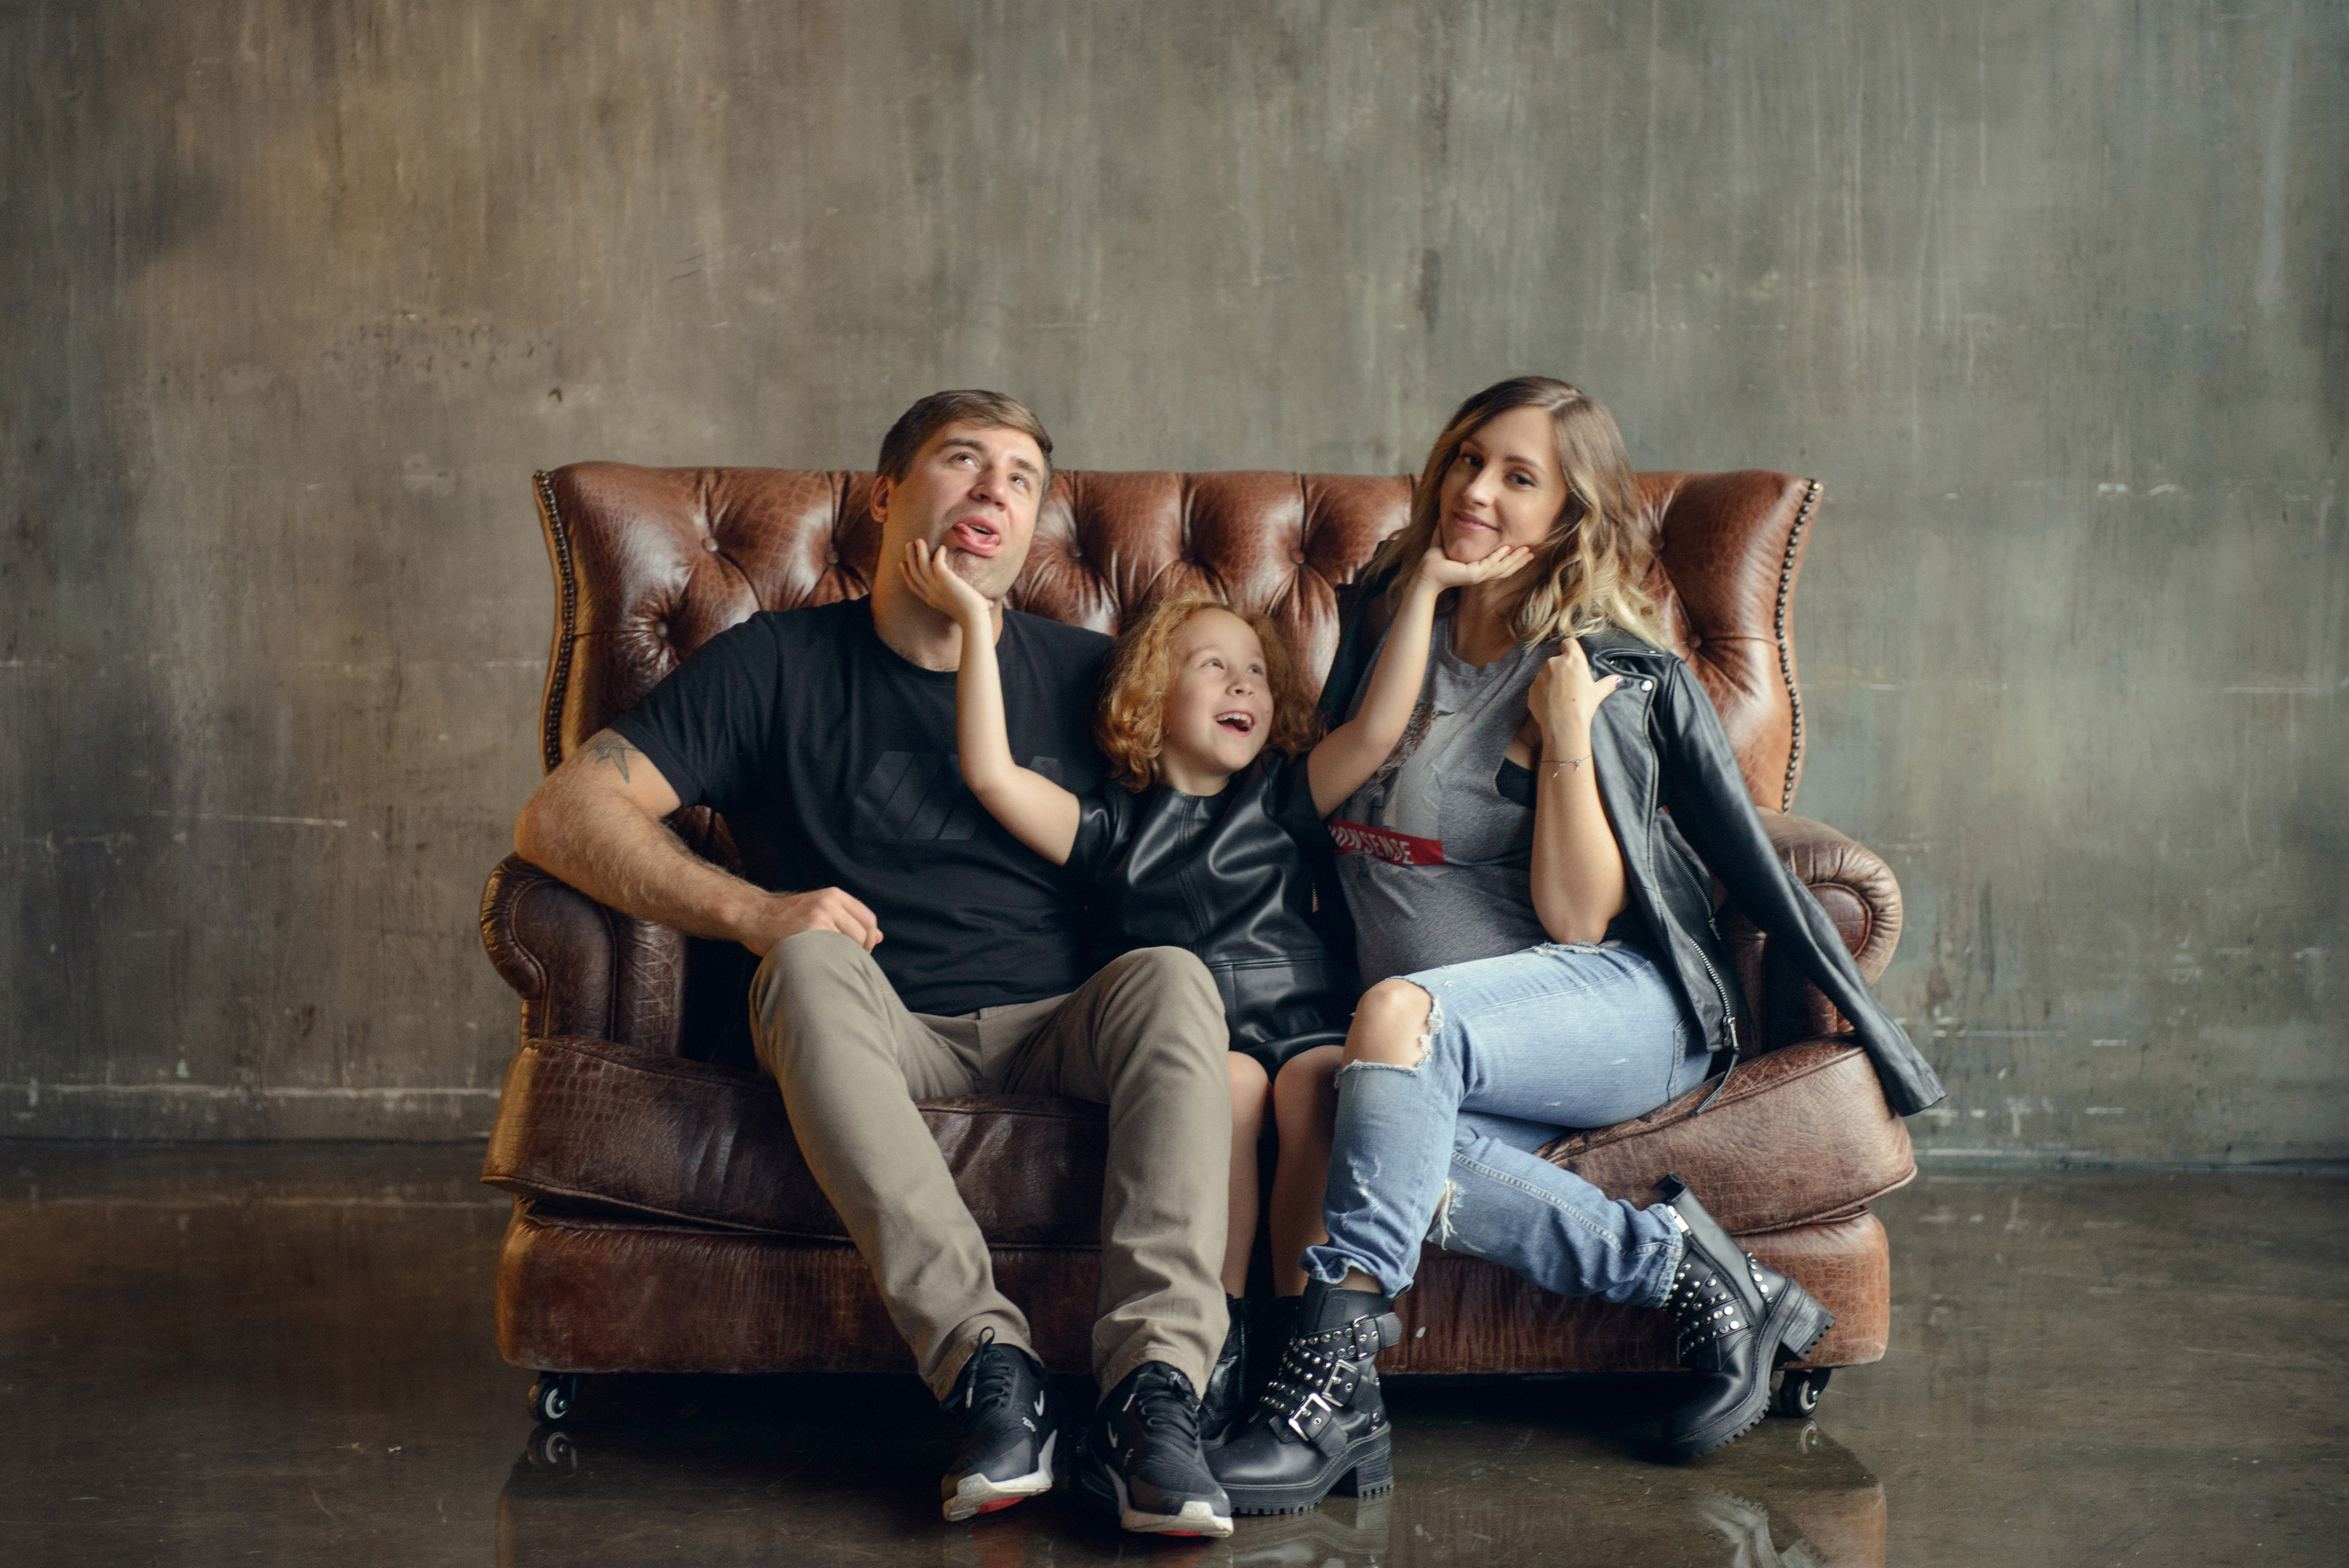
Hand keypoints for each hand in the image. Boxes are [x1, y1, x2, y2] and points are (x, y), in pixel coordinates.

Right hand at [735, 885, 883, 955]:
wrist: (754, 916)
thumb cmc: (787, 919)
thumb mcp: (820, 910)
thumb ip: (848, 921)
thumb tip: (880, 937)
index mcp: (835, 896)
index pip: (869, 920)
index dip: (869, 939)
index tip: (859, 951)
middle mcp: (830, 903)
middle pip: (863, 934)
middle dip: (858, 951)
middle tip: (842, 961)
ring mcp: (819, 917)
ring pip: (850, 946)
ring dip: (844, 958)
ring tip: (828, 962)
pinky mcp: (808, 933)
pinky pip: (832, 953)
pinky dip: (831, 962)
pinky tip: (819, 964)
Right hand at [899, 540, 992, 626]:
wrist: (974, 618)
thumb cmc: (974, 615)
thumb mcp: (968, 608)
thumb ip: (976, 604)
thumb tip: (992, 602)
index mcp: (931, 600)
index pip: (913, 586)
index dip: (907, 574)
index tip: (902, 563)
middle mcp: (930, 593)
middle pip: (914, 573)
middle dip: (910, 557)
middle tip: (908, 545)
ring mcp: (936, 586)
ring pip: (921, 565)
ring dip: (919, 552)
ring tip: (919, 541)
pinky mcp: (945, 579)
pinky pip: (937, 562)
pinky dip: (939, 554)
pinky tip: (943, 548)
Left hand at [1416, 540, 1533, 592]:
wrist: (1425, 573)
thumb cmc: (1434, 560)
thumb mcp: (1446, 541)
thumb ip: (1448, 530)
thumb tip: (1445, 515)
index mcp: (1477, 569)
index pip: (1499, 565)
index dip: (1512, 559)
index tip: (1524, 550)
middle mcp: (1480, 574)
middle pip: (1505, 569)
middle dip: (1519, 561)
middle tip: (1533, 553)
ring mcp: (1477, 575)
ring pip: (1502, 567)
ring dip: (1515, 560)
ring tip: (1528, 552)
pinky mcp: (1472, 575)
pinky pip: (1489, 564)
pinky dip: (1499, 557)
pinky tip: (1508, 549)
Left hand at [1528, 640, 1620, 748]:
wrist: (1563, 724)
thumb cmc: (1583, 705)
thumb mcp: (1598, 693)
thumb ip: (1608, 683)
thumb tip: (1619, 680)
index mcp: (1572, 659)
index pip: (1569, 643)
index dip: (1570, 648)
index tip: (1572, 656)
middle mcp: (1554, 663)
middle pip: (1557, 661)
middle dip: (1562, 669)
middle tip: (1570, 685)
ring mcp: (1540, 675)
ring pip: (1546, 674)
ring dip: (1551, 681)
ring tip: (1561, 697)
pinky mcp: (1532, 689)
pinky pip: (1538, 688)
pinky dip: (1543, 693)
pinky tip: (1552, 705)